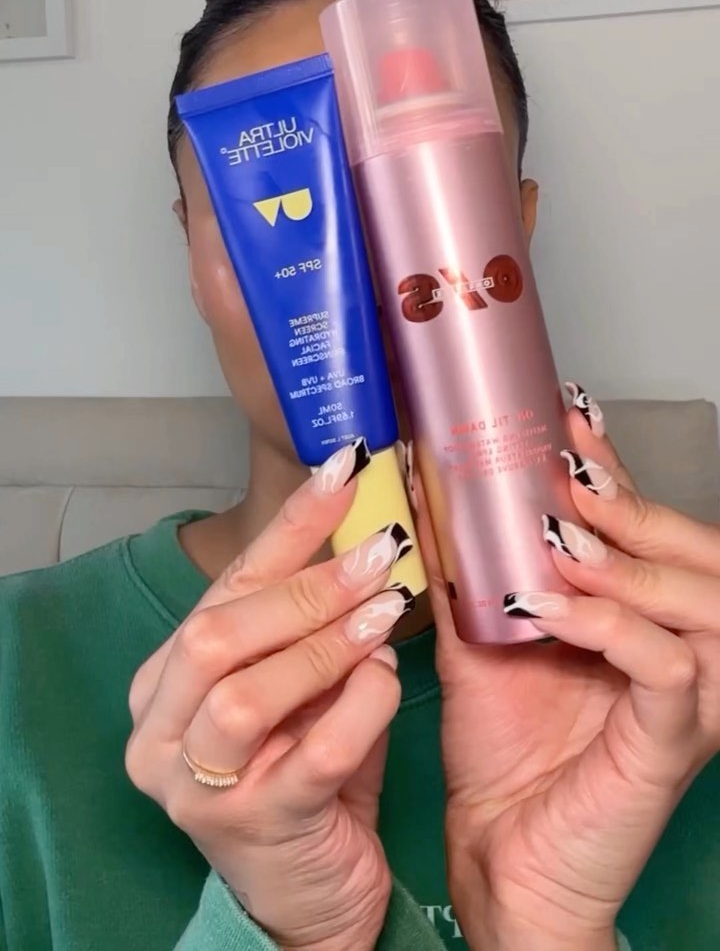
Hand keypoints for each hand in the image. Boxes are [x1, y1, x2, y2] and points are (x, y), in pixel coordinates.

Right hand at [126, 445, 406, 950]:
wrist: (313, 901)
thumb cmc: (309, 777)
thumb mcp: (302, 690)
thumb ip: (316, 627)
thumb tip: (371, 535)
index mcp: (166, 683)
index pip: (225, 586)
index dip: (287, 526)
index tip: (342, 467)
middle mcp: (162, 732)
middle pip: (218, 633)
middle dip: (305, 584)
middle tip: (378, 547)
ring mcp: (197, 787)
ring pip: (245, 690)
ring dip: (325, 639)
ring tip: (386, 606)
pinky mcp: (253, 830)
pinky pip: (311, 753)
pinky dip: (357, 702)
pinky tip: (388, 672)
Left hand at [417, 386, 718, 950]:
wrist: (504, 860)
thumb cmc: (503, 754)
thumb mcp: (485, 642)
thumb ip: (473, 572)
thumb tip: (430, 490)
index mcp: (646, 620)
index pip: (649, 528)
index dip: (615, 470)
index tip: (566, 417)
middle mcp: (684, 651)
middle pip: (696, 552)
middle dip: (630, 503)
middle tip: (565, 470)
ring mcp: (689, 699)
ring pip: (702, 600)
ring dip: (628, 559)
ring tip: (561, 535)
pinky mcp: (670, 745)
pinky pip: (669, 667)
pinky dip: (615, 625)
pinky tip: (552, 606)